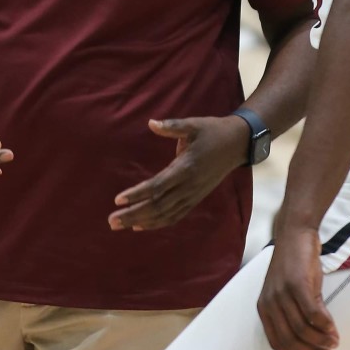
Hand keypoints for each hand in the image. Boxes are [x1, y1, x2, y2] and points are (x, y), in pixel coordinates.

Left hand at [108, 116, 249, 230]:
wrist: (237, 144)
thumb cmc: (212, 131)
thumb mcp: (193, 125)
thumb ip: (172, 126)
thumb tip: (151, 123)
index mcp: (186, 168)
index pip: (157, 186)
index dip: (137, 194)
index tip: (118, 200)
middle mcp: (188, 186)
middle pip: (157, 205)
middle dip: (133, 213)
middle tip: (112, 220)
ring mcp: (192, 195)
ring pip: (164, 214)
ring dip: (141, 221)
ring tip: (120, 225)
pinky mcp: (195, 199)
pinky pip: (174, 215)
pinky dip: (157, 223)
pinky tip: (140, 225)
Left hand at [257, 225, 337, 349]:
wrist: (295, 235)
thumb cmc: (294, 264)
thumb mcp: (289, 292)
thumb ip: (295, 314)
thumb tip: (315, 338)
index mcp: (264, 308)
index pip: (276, 342)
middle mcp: (270, 302)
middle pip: (291, 338)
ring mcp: (282, 293)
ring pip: (303, 328)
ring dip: (321, 339)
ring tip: (334, 341)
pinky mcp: (297, 284)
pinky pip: (313, 313)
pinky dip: (325, 324)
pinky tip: (333, 328)